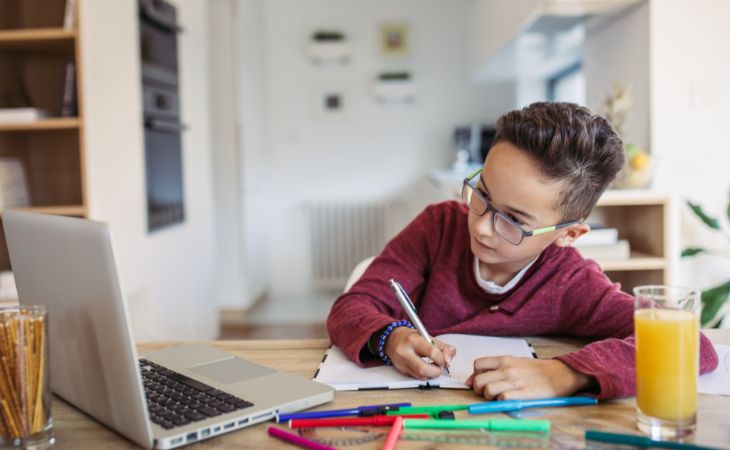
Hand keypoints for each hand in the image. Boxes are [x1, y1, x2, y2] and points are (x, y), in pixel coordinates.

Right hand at [385, 327, 455, 379]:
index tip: (443, 359)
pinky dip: (424, 375)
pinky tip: (425, 368)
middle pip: (423, 369)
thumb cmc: (412, 338)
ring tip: (432, 367)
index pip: (432, 352)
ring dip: (431, 374)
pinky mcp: (401, 370)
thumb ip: (443, 347)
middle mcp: (405, 352)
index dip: (441, 358)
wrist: (393, 339)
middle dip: (436, 371)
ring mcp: (401, 363)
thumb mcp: (428, 337)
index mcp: (413, 340)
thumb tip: (449, 360)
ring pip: (421, 376)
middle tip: (439, 368)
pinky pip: (417, 377)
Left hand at [465, 356, 593, 399]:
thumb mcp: (516, 362)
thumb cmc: (536, 370)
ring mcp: (514, 381)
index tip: (481, 381)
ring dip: (489, 397)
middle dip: (479, 390)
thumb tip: (475, 379)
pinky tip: (508, 400)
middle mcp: (507, 369)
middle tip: (486, 393)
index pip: (477, 364)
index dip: (475, 375)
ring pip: (487, 390)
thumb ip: (497, 368)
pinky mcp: (523, 394)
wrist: (560, 373)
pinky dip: (502, 402)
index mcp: (504, 360)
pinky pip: (502, 399)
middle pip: (479, 381)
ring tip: (498, 397)